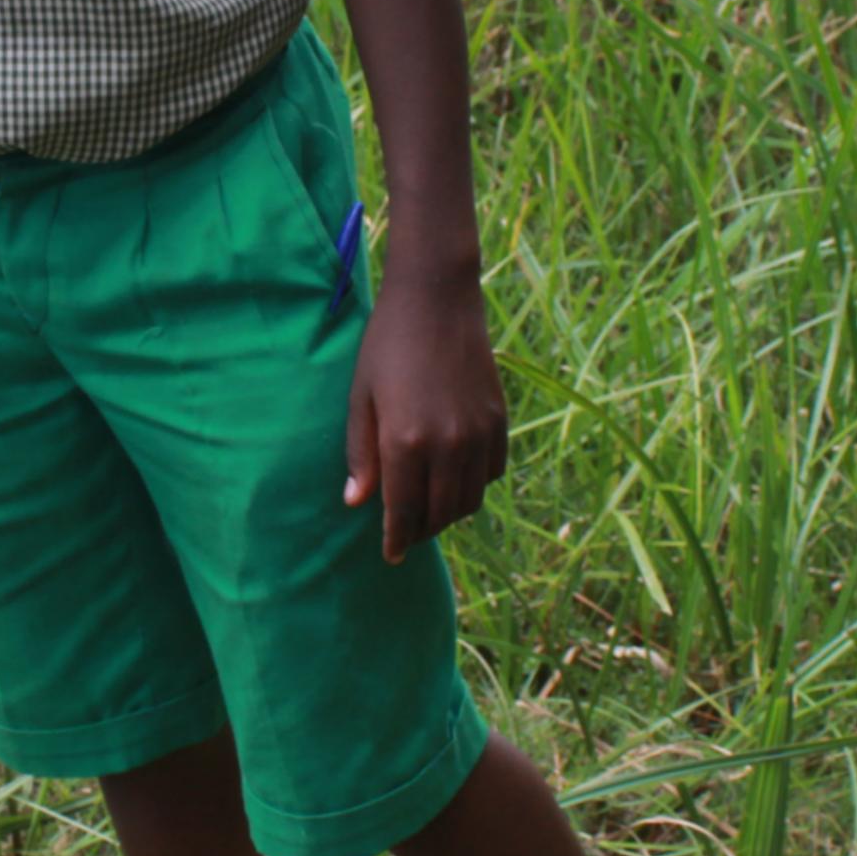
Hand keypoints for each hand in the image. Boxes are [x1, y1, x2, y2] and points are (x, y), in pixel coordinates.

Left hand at [343, 270, 508, 562]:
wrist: (437, 299)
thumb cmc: (387, 345)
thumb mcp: (361, 397)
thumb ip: (360, 454)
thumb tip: (357, 503)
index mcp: (405, 442)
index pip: (403, 512)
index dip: (396, 539)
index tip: (391, 555)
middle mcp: (447, 446)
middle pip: (440, 514)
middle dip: (421, 531)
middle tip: (406, 533)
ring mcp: (478, 435)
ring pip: (469, 500)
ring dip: (448, 513)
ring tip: (429, 510)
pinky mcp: (499, 422)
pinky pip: (491, 474)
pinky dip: (473, 486)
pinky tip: (455, 478)